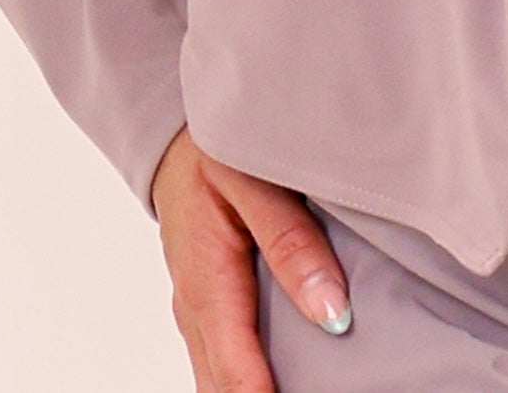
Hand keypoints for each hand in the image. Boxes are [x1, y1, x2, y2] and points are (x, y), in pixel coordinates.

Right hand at [151, 122, 353, 389]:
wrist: (175, 139)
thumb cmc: (214, 151)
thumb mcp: (252, 181)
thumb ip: (291, 242)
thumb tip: (332, 313)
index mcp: (208, 288)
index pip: (240, 380)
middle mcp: (196, 314)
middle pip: (228, 392)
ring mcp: (197, 315)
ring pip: (221, 382)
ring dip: (257, 390)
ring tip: (308, 386)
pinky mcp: (206, 308)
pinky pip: (223, 360)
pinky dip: (247, 378)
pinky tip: (285, 377)